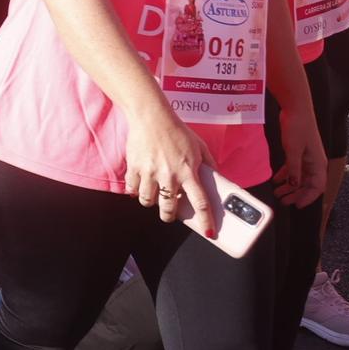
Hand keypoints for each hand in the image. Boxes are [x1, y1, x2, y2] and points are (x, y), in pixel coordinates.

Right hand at [123, 108, 213, 224]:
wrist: (150, 117)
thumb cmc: (176, 130)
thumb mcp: (199, 146)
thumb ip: (209, 164)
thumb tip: (216, 178)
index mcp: (188, 172)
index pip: (201, 203)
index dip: (206, 220)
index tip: (209, 232)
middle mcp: (169, 175)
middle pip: (168, 208)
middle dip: (169, 216)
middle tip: (169, 215)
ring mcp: (150, 172)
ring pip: (148, 201)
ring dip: (151, 203)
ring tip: (154, 198)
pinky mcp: (134, 167)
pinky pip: (133, 189)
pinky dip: (136, 191)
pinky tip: (140, 187)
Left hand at [270, 108, 327, 208]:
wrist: (296, 109)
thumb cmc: (298, 128)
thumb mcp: (293, 150)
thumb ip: (294, 169)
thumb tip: (294, 184)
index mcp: (318, 164)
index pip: (317, 187)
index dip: (308, 198)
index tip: (297, 205)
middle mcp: (315, 162)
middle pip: (308, 184)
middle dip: (296, 194)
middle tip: (283, 201)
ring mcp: (307, 157)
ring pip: (300, 177)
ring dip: (289, 186)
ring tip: (278, 192)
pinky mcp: (299, 151)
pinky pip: (294, 167)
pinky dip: (286, 174)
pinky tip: (276, 179)